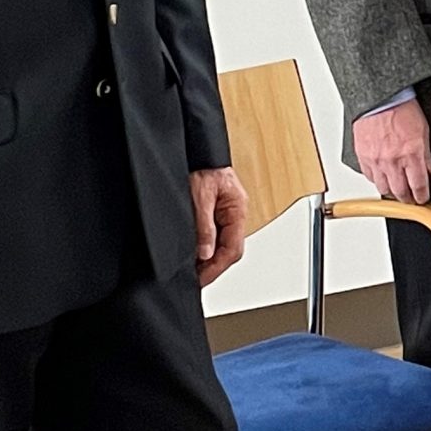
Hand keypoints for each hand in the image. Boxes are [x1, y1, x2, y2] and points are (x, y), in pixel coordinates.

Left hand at [191, 166, 248, 286]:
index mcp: (237, 210)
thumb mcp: (200, 197)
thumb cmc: (203, 166)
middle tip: (195, 280)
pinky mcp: (216, 213)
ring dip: (209, 259)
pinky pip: (215, 236)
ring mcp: (226, 214)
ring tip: (193, 271)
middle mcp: (235, 214)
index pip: (233, 248)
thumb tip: (205, 253)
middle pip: (230, 250)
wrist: (199, 151)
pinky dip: (206, 249)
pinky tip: (194, 255)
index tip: (202, 279)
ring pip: (223, 245)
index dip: (217, 267)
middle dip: (213, 267)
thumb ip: (204, 226)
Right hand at [355, 97, 430, 202]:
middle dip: (407, 198)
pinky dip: (377, 180)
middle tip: (411, 197)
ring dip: (391, 191)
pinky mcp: (362, 156)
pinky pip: (369, 177)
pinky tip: (383, 176)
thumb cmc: (402, 109)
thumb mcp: (424, 131)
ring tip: (397, 188)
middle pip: (400, 193)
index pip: (418, 186)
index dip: (422, 196)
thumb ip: (427, 155)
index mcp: (411, 154)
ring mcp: (376, 160)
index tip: (423, 198)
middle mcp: (393, 160)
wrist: (380, 98)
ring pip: (383, 188)